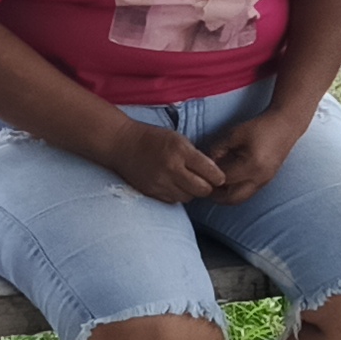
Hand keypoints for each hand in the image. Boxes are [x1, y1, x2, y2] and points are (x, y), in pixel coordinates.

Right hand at [101, 117, 227, 205]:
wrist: (121, 144)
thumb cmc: (152, 138)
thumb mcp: (178, 139)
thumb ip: (195, 156)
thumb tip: (213, 173)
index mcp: (181, 151)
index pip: (210, 172)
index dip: (218, 177)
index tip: (219, 177)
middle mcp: (171, 168)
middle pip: (202, 190)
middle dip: (207, 187)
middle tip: (206, 182)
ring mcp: (160, 182)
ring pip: (188, 197)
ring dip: (192, 192)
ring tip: (187, 182)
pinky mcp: (151, 191)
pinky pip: (173, 200)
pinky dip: (177, 195)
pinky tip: (174, 185)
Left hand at [198, 103, 312, 204]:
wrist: (285, 126)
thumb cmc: (259, 127)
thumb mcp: (233, 134)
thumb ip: (217, 150)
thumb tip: (203, 164)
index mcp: (251, 165)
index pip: (223, 180)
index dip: (208, 178)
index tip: (198, 174)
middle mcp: (259, 178)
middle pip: (231, 199)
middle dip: (215, 195)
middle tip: (203, 186)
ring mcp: (264, 182)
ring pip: (239, 199)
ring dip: (224, 196)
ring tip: (213, 185)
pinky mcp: (266, 182)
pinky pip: (246, 193)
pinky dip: (234, 191)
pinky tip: (226, 182)